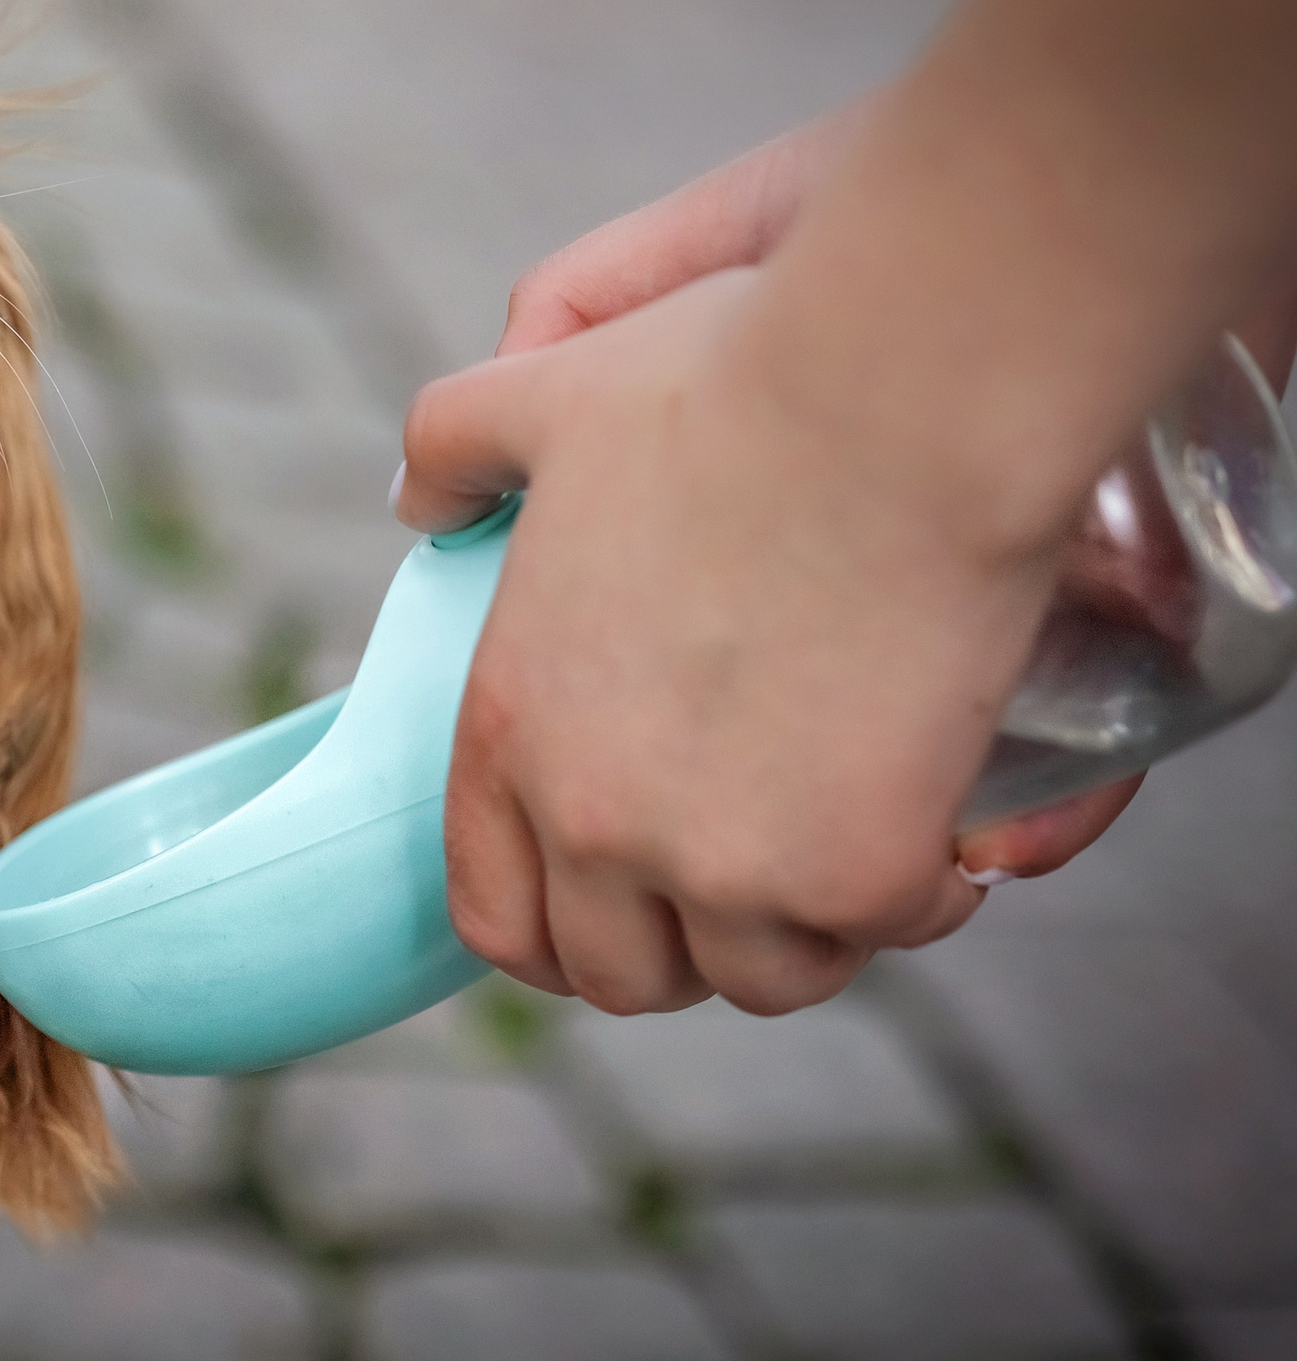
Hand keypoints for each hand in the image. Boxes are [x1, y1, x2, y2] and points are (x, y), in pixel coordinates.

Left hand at [426, 100, 1143, 900]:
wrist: (890, 398)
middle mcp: (591, 820)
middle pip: (621, 975)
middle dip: (681, 945)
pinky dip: (918, 898)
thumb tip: (417, 497)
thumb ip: (453, 448)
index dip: (554, 928)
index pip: (493, 914)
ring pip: (758, 979)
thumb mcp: (540, 398)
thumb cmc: (725, 380)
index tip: (622, 906)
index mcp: (508, 729)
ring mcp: (724, 864)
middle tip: (752, 880)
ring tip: (842, 856)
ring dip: (800, 934)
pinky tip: (942, 834)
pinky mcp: (856, 874)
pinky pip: (886, 935)